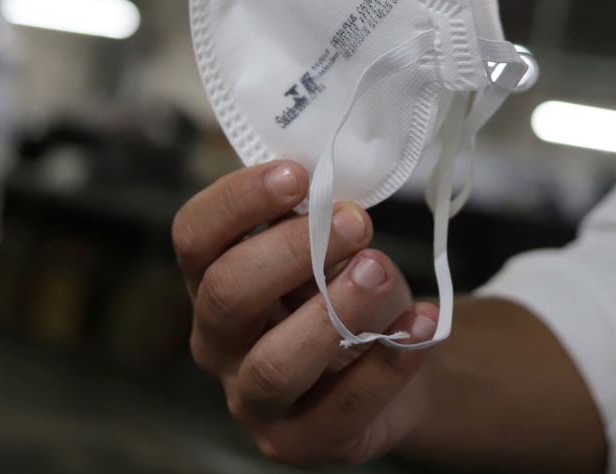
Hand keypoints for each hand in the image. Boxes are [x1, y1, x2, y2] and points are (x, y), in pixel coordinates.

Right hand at [173, 160, 438, 464]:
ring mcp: (251, 399)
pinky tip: (420, 324)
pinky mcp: (297, 441)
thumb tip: (326, 198)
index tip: (297, 174)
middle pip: (227, 294)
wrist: (394, 357)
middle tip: (355, 222)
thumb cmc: (348, 288)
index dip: (236, 201)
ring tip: (378, 272)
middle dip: (293, 250)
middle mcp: (217, 341)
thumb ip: (317, 223)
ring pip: (275, 364)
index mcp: (212, 280)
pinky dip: (387, 365)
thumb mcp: (329, 246)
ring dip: (334, 312)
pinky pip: (341, 409)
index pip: (194, 236)